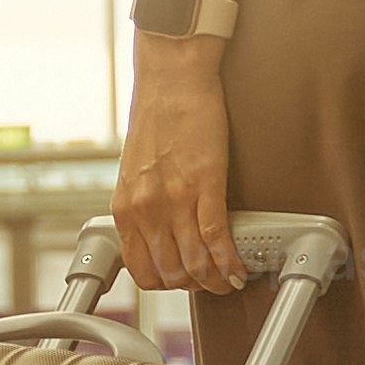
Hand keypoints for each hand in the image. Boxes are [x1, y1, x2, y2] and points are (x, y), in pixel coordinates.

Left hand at [112, 56, 247, 295]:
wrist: (172, 78)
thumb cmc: (158, 118)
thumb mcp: (136, 172)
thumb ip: (143, 206)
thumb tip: (159, 234)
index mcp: (126, 208)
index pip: (141, 270)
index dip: (166, 284)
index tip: (183, 282)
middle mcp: (146, 208)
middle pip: (171, 273)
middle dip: (194, 286)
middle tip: (211, 282)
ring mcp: (174, 198)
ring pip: (195, 263)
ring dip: (216, 280)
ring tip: (229, 279)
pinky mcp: (205, 183)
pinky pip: (217, 238)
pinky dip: (230, 261)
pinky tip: (239, 267)